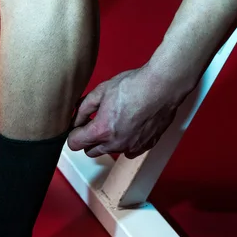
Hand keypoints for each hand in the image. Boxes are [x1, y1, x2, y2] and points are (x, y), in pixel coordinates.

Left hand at [68, 67, 188, 158]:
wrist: (163, 85)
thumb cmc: (133, 85)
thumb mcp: (101, 91)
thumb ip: (82, 109)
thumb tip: (74, 120)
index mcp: (101, 131)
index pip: (74, 144)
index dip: (74, 133)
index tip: (79, 126)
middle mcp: (115, 144)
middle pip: (90, 152)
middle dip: (88, 139)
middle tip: (95, 123)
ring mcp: (131, 147)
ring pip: (109, 151)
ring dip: (107, 141)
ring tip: (116, 121)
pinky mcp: (145, 146)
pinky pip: (129, 151)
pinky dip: (125, 142)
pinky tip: (129, 127)